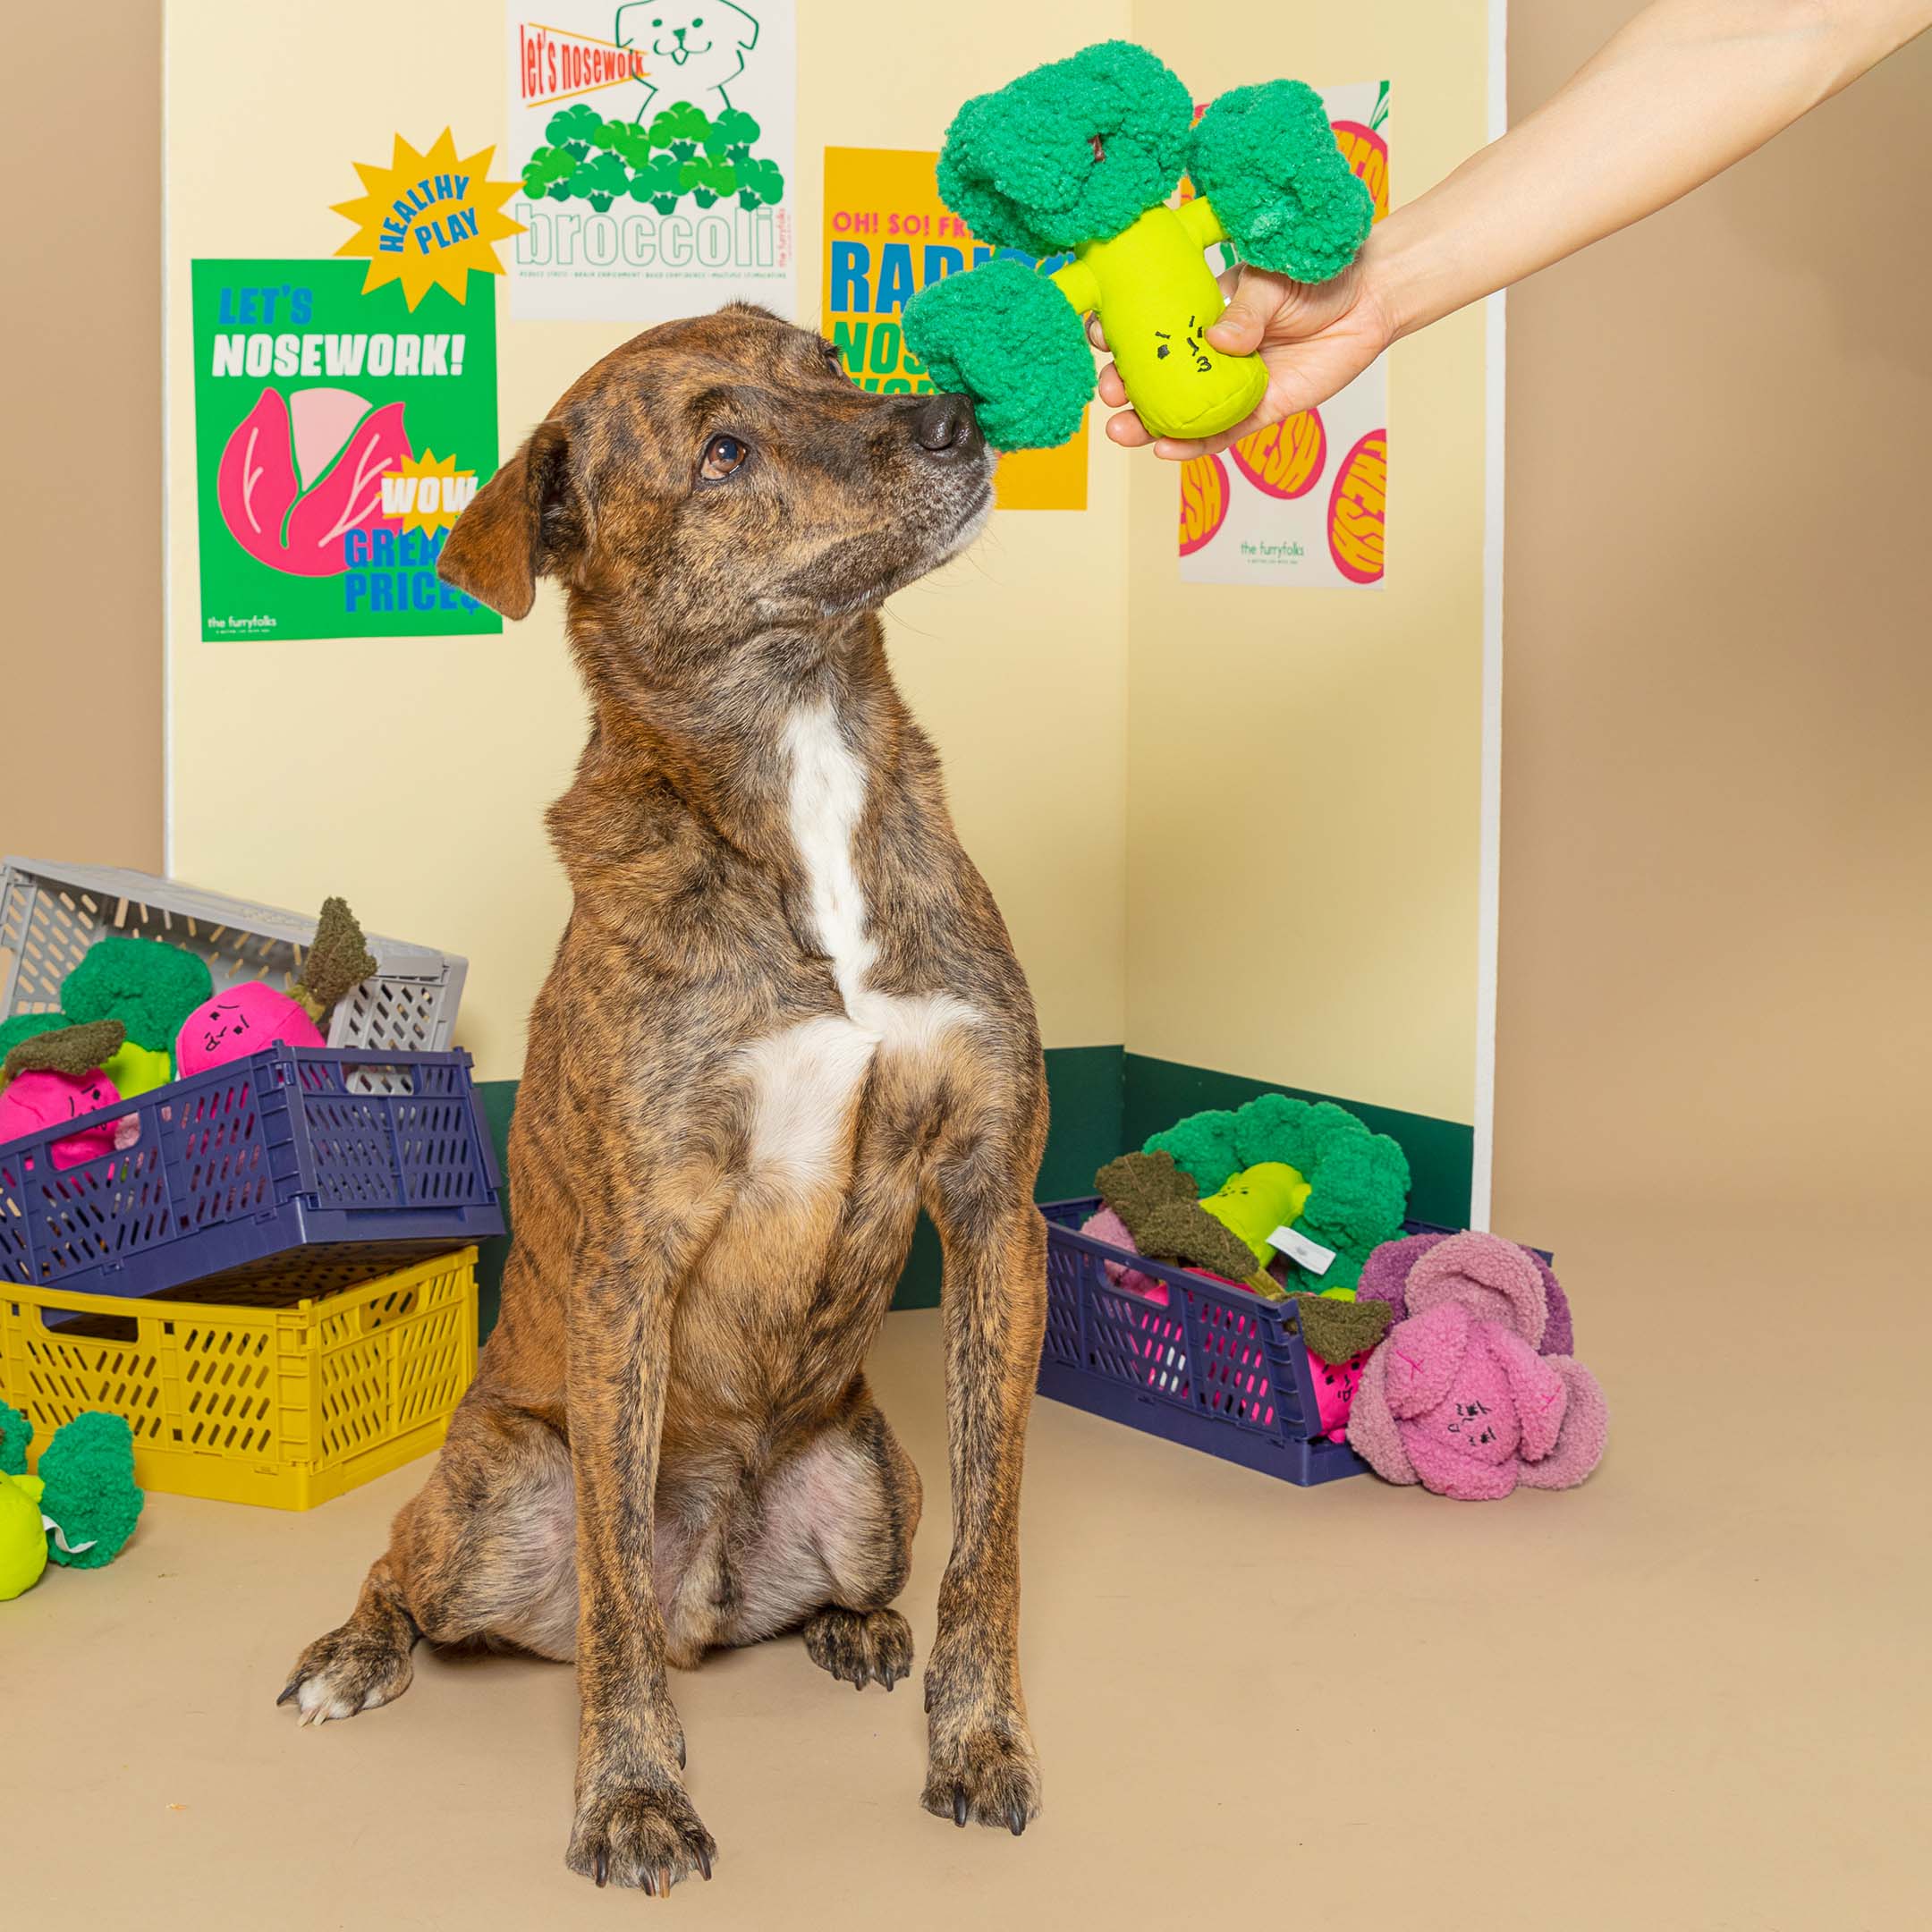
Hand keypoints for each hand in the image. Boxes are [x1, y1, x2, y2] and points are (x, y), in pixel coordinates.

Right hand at [1087, 259, 1395, 460]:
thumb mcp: (1271, 282)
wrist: (1367, 297)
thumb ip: (1244, 312)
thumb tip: (1220, 341)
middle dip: (1126, 388)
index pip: (1151, 326)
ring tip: (1122, 432)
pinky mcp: (1259, 412)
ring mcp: (1231, 385)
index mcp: (1201, 313)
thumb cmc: (1314, 276)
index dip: (1121, 333)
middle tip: (1109, 392)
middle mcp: (1209, 354)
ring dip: (1147, 426)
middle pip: (1158, 379)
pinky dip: (1192, 446)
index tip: (1100, 335)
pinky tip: (1166, 449)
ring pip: (1182, 414)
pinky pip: (1220, 435)